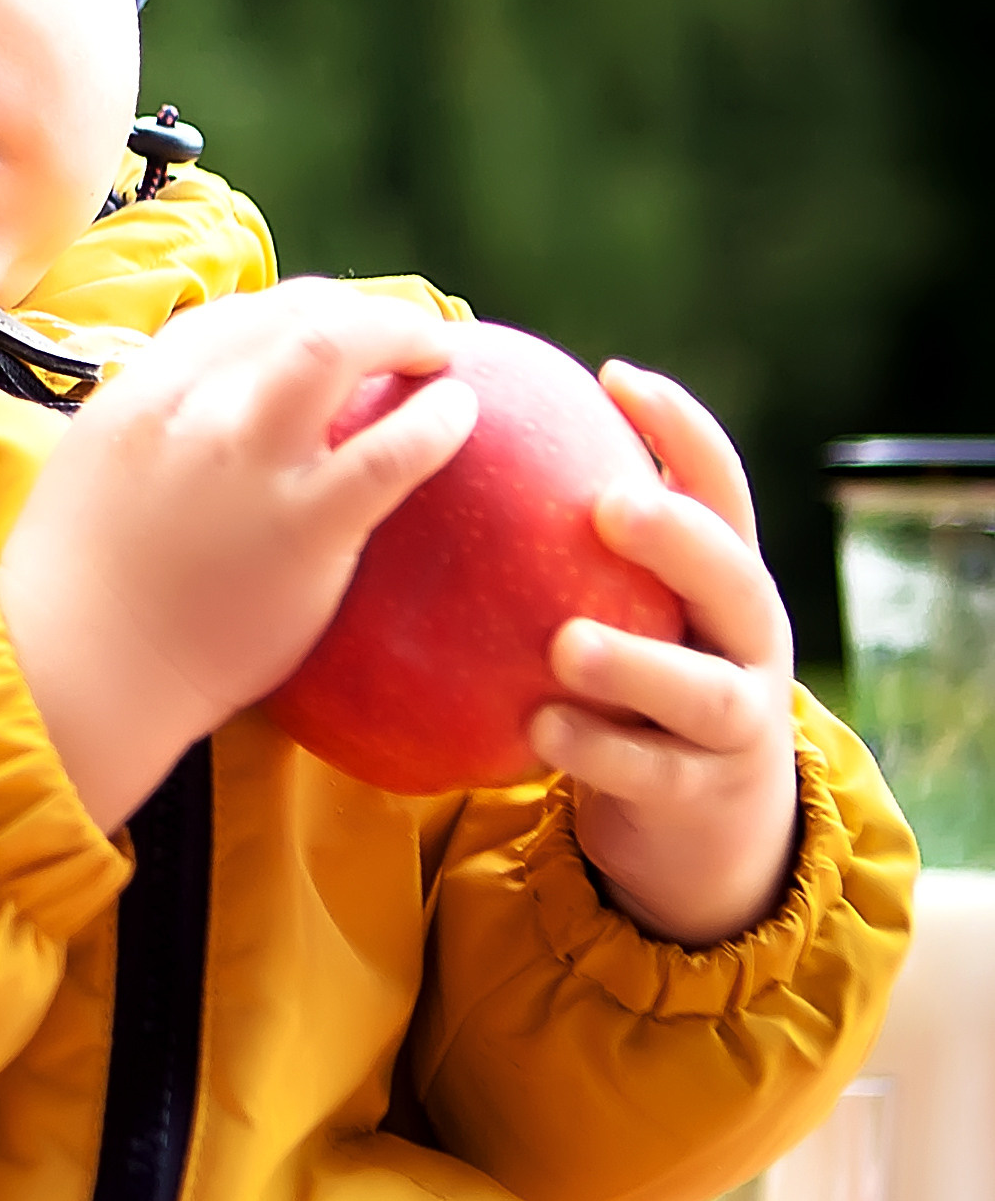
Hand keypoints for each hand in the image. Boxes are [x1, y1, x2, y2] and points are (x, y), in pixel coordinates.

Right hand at [0, 279, 477, 831]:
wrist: (77, 673)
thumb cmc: (80, 598)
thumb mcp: (94, 480)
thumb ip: (152, 442)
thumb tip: (207, 431)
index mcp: (141, 397)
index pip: (232, 317)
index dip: (296, 312)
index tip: (331, 332)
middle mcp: (195, 409)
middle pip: (293, 313)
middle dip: (361, 312)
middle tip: (405, 338)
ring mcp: (250, 461)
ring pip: (337, 345)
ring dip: (401, 331)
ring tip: (441, 357)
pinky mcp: (302, 527)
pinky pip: (386, 455)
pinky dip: (435, 423)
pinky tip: (460, 417)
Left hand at [531, 361, 798, 947]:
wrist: (704, 823)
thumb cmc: (636, 685)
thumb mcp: (623, 607)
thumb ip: (571, 546)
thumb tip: (451, 442)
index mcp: (727, 577)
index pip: (720, 487)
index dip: (682, 430)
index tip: (617, 377)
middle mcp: (748, 639)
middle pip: (734, 576)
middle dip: (679, 538)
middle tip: (611, 506)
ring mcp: (739, 722)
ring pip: (703, 690)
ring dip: (637, 665)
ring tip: (568, 644)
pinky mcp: (706, 795)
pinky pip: (653, 774)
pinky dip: (601, 751)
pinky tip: (541, 725)